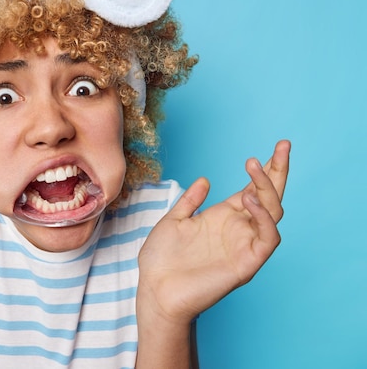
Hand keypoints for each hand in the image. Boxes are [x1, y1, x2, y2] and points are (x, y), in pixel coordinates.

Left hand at [137, 140, 290, 324]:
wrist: (155, 290)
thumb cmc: (162, 260)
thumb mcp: (173, 221)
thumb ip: (190, 201)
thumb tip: (204, 180)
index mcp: (223, 218)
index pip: (252, 189)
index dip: (266, 168)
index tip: (276, 146)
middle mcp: (238, 229)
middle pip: (269, 196)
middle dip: (278, 170)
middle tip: (282, 145)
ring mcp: (244, 245)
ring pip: (273, 213)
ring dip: (267, 188)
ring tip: (253, 167)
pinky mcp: (247, 263)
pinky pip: (268, 238)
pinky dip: (264, 217)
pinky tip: (249, 199)